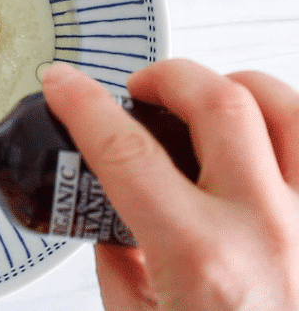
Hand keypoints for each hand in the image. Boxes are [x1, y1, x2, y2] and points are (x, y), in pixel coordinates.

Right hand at [42, 59, 298, 309]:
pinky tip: (263, 135)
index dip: (82, 104)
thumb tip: (112, 224)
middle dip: (166, 75)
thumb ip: (121, 265)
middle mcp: (267, 231)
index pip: (124, 151)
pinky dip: (286, 122)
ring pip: (287, 105)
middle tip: (141, 89)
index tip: (63, 83)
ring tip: (208, 99)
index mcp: (202, 260)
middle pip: (217, 102)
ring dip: (237, 86)